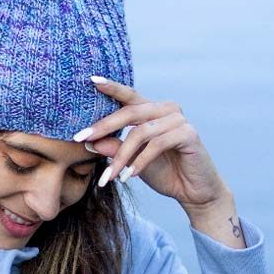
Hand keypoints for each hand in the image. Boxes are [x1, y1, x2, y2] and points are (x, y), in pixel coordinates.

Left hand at [73, 76, 229, 210]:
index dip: (112, 87)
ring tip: (109, 176)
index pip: (130, 95)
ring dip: (121, 157)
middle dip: (103, 126)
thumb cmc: (164, 173)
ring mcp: (179, 120)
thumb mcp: (132, 161)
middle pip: (130, 112)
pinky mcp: (188, 134)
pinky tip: (129, 176)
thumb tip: (89, 142)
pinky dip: (140, 161)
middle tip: (81, 138)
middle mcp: (166, 110)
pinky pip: (156, 144)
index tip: (91, 81)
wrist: (193, 192)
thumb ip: (115, 148)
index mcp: (153, 111)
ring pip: (140, 132)